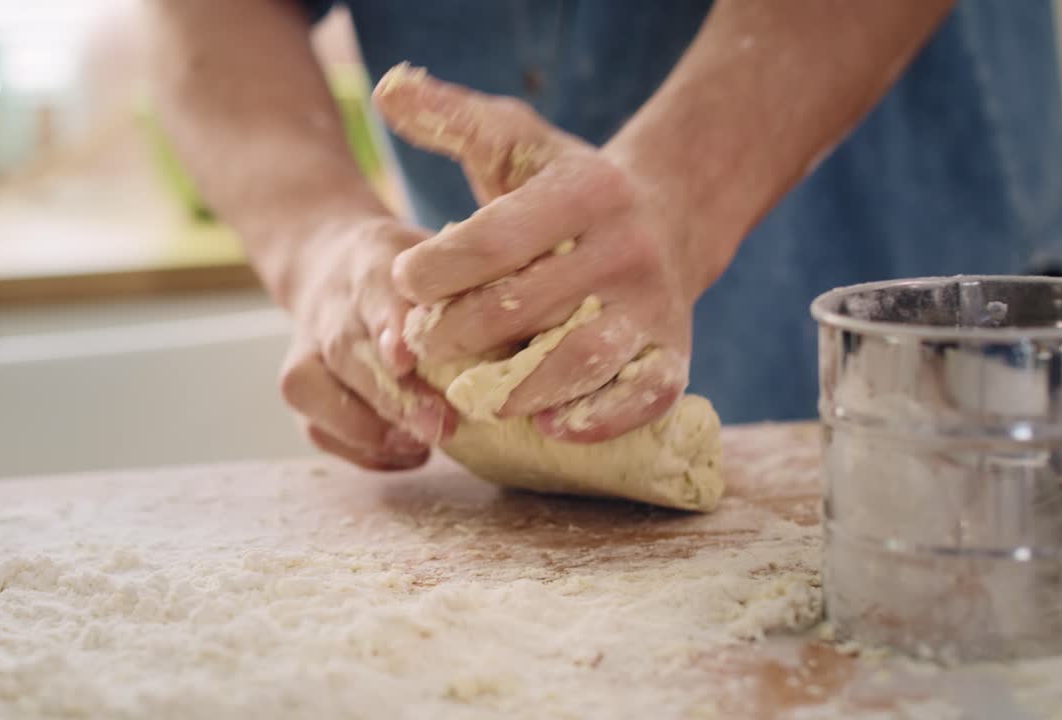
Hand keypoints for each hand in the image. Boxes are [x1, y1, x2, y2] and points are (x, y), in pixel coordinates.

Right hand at [278, 216, 456, 469]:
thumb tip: (543, 331)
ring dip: (370, 429)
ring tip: (422, 448)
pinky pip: (317, 426)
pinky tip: (407, 453)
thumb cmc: (412, 272)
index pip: (377, 291)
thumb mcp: (444, 258)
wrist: (330, 258)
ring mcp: (307, 346)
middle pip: (348, 352)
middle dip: (393, 396)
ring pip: (313, 390)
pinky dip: (359, 449)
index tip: (407, 356)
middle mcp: (332, 306)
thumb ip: (481, 287)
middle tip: (441, 427)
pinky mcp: (298, 384)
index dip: (390, 325)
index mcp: (372, 263)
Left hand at [372, 66, 736, 441]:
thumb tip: (386, 90)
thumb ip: (452, 118)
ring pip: (583, 355)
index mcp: (585, 190)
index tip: (401, 282)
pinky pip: (644, 395)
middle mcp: (626, 246)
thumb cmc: (565, 184)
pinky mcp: (676, 352)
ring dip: (522, 385)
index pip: (495, 237)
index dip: (436, 267)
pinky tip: (552, 430)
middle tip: (422, 348)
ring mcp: (654, 304)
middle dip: (461, 333)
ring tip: (477, 399)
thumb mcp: (516, 141)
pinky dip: (600, 418)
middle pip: (528, 304)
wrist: (666, 214)